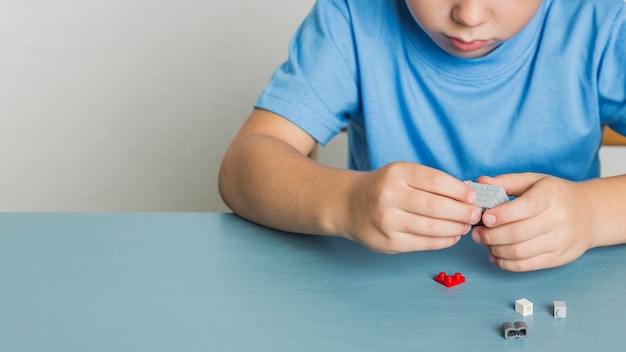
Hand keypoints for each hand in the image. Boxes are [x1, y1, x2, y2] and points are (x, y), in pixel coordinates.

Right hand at [339, 162, 481, 253]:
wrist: (349, 205)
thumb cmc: (383, 188)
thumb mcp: (401, 173)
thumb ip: (430, 182)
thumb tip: (467, 196)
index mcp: (396, 173)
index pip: (436, 181)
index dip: (459, 191)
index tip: (473, 196)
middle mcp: (389, 196)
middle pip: (436, 206)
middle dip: (462, 212)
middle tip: (475, 215)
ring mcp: (387, 221)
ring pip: (432, 228)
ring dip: (455, 228)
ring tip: (465, 226)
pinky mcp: (388, 242)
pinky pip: (423, 243)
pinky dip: (443, 241)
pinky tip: (452, 236)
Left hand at [471, 173, 594, 270]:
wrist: (590, 214)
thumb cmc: (556, 195)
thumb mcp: (534, 181)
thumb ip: (507, 181)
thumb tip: (481, 182)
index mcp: (551, 197)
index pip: (524, 208)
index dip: (500, 215)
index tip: (484, 217)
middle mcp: (559, 219)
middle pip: (517, 233)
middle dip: (490, 236)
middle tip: (477, 233)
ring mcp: (560, 241)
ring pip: (519, 252)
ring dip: (495, 250)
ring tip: (485, 243)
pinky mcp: (559, 258)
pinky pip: (527, 266)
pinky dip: (506, 263)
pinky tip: (495, 255)